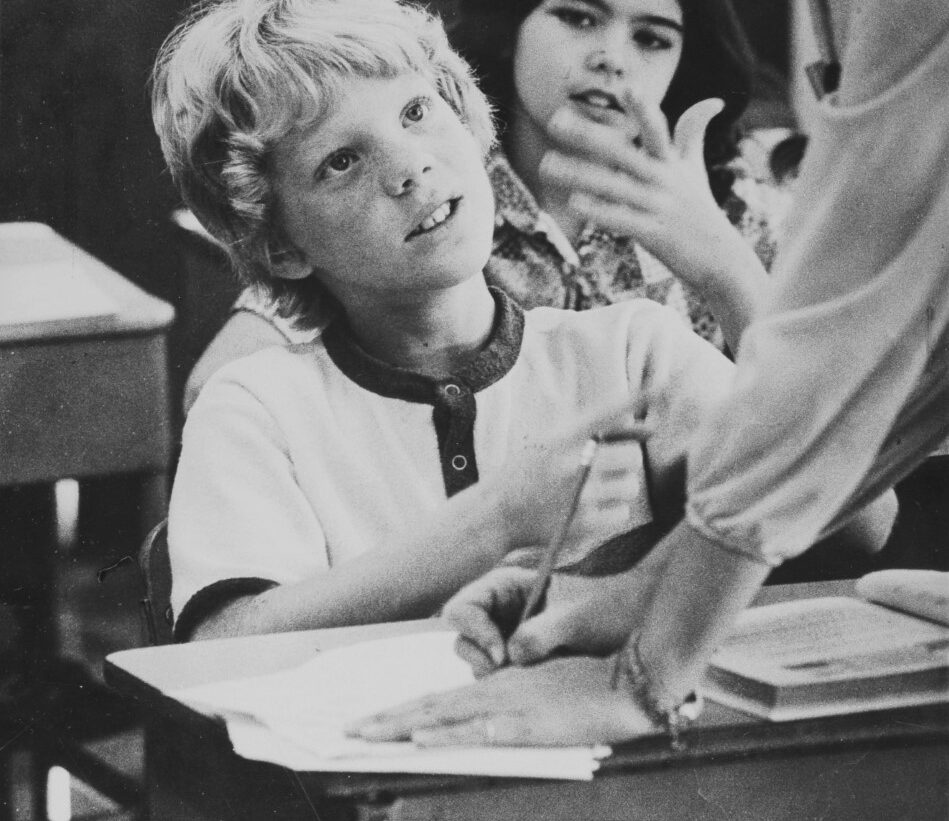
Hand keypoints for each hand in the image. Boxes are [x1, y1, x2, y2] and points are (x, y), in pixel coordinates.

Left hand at [346, 654, 655, 745]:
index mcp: (500, 683)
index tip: (373, 719)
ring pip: (445, 716)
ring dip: (402, 725)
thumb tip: (492, 701)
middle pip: (431, 705)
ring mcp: (512, 706)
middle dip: (387, 718)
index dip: (404, 709)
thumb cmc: (596, 675)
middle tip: (349, 729)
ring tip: (367, 734)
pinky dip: (449, 735)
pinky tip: (424, 739)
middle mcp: (497, 690)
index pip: (441, 697)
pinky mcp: (531, 724)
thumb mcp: (549, 684)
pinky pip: (480, 730)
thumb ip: (519, 692)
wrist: (634, 674)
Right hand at [448, 556, 665, 675]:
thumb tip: (509, 657)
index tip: (501, 655)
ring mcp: (508, 635)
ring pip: (478, 661)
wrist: (640, 621)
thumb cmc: (610, 607)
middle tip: (508, 671)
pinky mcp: (520, 659)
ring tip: (530, 676)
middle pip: (463, 637)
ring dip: (495, 674)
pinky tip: (536, 682)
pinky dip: (510, 683)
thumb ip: (539, 634)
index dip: (474, 631)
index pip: (463, 607)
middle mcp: (501, 610)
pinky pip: (499, 676)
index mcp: (506, 586)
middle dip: (480, 657)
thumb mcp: (575, 619)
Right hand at [488, 398, 648, 550]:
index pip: (608, 411)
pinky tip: (588, 512)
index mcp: (563, 437)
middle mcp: (571, 463)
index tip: (666, 381)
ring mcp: (577, 495)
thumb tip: (650, 426)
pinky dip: (611, 514)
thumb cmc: (528, 474)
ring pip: (630, 486)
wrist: (492, 514)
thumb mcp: (550, 444)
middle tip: (604, 468)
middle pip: (630, 455)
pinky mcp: (581, 524)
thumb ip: (594, 434)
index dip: (639, 397)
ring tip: (592, 492)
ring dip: (619, 489)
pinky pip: (621, 514)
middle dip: (624, 462)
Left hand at [539, 93, 756, 296]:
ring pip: (613, 187)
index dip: (644, 110)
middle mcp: (665, 181)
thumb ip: (693, 133)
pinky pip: (621, 220)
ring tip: (545, 165)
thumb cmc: (700, 210)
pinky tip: (573, 203)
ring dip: (578, 174)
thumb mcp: (695, 170)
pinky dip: (599, 211)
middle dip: (588, 136)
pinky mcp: (654, 234)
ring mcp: (659, 207)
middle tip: (554, 120)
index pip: (657, 130)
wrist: (721, 260)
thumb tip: (714, 100)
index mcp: (672, 163)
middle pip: (623, 153)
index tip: (627, 87)